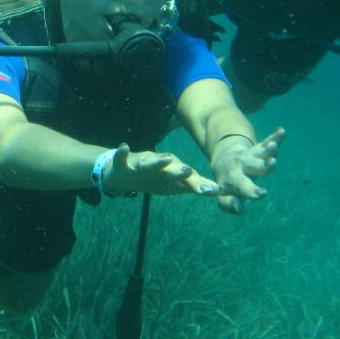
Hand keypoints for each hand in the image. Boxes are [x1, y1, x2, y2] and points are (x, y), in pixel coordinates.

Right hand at [103, 144, 218, 196]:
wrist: (124, 173)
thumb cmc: (153, 178)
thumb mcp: (172, 185)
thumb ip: (192, 185)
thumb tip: (218, 190)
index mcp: (171, 172)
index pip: (188, 177)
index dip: (199, 184)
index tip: (213, 191)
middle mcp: (159, 165)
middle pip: (171, 169)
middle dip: (181, 172)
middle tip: (190, 172)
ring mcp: (141, 164)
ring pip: (150, 163)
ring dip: (157, 161)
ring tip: (165, 159)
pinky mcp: (123, 164)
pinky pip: (121, 158)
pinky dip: (122, 154)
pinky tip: (124, 147)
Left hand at [210, 127, 284, 214]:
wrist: (224, 160)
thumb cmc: (227, 183)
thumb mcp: (224, 195)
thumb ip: (229, 204)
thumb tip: (239, 209)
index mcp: (233, 180)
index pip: (243, 187)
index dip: (252, 191)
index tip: (261, 194)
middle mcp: (242, 166)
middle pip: (254, 167)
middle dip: (264, 166)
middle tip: (272, 163)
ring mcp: (250, 156)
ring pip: (261, 152)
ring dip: (269, 149)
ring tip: (274, 146)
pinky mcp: (258, 149)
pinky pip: (267, 142)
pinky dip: (275, 137)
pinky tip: (282, 131)